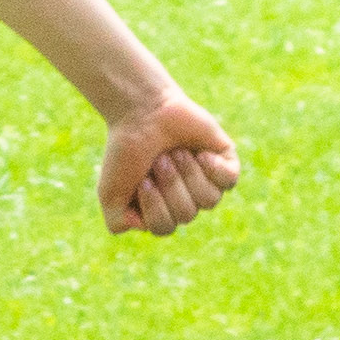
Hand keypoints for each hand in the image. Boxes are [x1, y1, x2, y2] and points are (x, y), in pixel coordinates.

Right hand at [94, 93, 242, 236]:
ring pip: (209, 200)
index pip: (164, 227)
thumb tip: (144, 228)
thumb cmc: (126, 151)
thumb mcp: (110, 193)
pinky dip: (213, 169)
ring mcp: (207, 183)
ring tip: (176, 151)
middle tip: (159, 159)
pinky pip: (229, 181)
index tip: (142, 179)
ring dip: (187, 173)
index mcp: (162, 211)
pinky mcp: (224, 162)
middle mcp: (186, 200)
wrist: (143, 111)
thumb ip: (118, 223)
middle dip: (169, 183)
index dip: (153, 205)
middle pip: (186, 214)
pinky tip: (201, 154)